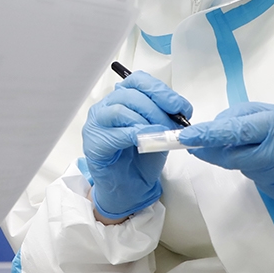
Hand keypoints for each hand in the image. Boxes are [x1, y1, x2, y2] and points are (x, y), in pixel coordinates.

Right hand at [82, 71, 192, 219]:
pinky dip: (135, 135)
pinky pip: (114, 133)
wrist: (130, 190)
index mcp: (120, 99)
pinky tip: (147, 141)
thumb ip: (164, 117)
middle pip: (130, 94)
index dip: (160, 90)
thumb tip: (180, 109)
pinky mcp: (93, 143)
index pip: (137, 81)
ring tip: (161, 135)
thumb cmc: (141, 160)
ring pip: (120, 109)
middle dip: (157, 108)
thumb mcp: (159, 132)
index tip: (180, 106)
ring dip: (146, 121)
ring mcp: (96, 124)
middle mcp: (105, 107)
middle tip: (173, 125)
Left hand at [179, 103, 273, 205]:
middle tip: (199, 144)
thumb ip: (244, 117)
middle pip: (232, 157)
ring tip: (266, 149)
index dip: (208, 135)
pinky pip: (259, 183)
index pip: (236, 131)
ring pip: (244, 170)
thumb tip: (212, 128)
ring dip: (243, 160)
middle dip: (211, 151)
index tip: (185, 137)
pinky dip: (259, 173)